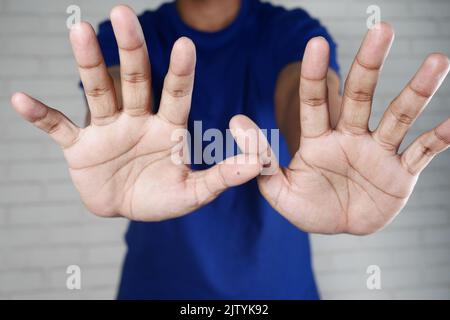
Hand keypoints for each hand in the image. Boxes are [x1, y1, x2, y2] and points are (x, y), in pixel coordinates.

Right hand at [11, 6, 262, 220]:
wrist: (127, 208)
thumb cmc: (161, 198)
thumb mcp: (194, 192)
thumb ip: (222, 177)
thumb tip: (258, 163)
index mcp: (167, 128)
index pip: (176, 95)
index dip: (180, 72)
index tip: (185, 44)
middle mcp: (137, 119)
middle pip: (135, 80)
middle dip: (131, 49)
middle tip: (124, 13)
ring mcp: (106, 130)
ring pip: (97, 92)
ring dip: (87, 64)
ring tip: (79, 31)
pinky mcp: (80, 147)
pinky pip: (58, 128)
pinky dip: (41, 116)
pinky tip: (19, 100)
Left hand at [252, 23, 449, 234]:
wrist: (338, 228)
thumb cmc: (308, 207)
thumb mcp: (278, 190)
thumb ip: (260, 158)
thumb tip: (235, 120)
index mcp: (318, 140)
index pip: (314, 103)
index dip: (313, 75)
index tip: (314, 43)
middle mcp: (350, 137)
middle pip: (360, 97)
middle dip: (369, 65)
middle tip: (382, 29)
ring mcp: (378, 152)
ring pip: (398, 117)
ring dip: (416, 92)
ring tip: (437, 62)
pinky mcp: (401, 173)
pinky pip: (423, 152)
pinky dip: (440, 138)